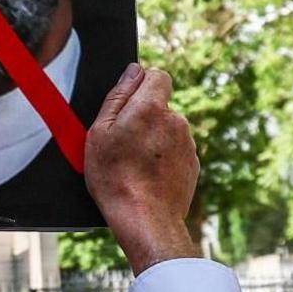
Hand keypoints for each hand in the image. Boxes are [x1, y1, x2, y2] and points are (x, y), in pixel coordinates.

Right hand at [84, 63, 200, 274]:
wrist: (145, 219)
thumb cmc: (116, 178)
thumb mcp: (99, 133)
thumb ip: (118, 96)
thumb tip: (133, 71)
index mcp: (152, 107)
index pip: (157, 75)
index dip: (141, 85)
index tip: (127, 104)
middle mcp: (176, 121)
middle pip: (160, 106)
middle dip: (144, 117)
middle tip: (122, 143)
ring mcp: (188, 144)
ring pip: (168, 130)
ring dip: (153, 139)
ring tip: (134, 165)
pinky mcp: (193, 164)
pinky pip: (175, 151)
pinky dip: (163, 159)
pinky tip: (147, 176)